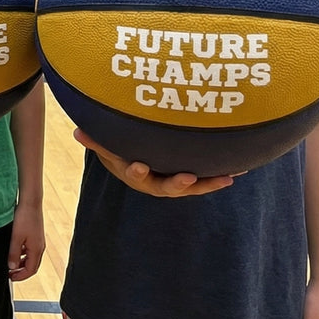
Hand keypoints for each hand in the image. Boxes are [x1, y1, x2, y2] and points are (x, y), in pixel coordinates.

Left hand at [7, 201, 44, 281]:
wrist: (30, 202)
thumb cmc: (25, 218)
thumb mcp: (16, 238)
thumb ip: (13, 253)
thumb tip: (12, 267)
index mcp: (36, 250)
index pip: (31, 270)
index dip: (21, 276)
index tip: (11, 278)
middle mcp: (39, 247)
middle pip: (32, 266)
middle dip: (21, 271)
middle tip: (9, 273)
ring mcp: (38, 241)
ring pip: (30, 257)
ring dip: (21, 263)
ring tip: (9, 263)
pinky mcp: (35, 235)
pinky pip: (29, 250)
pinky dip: (22, 254)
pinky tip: (13, 250)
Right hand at [74, 129, 236, 196]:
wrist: (140, 163)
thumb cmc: (123, 151)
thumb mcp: (109, 147)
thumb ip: (96, 141)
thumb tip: (77, 132)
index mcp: (137, 175)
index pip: (135, 174)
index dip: (137, 171)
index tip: (138, 165)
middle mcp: (158, 183)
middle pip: (168, 186)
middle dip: (178, 183)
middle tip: (187, 178)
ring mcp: (176, 182)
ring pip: (193, 186)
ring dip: (209, 183)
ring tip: (226, 178)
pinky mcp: (192, 178)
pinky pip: (208, 178)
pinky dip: (222, 174)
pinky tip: (240, 169)